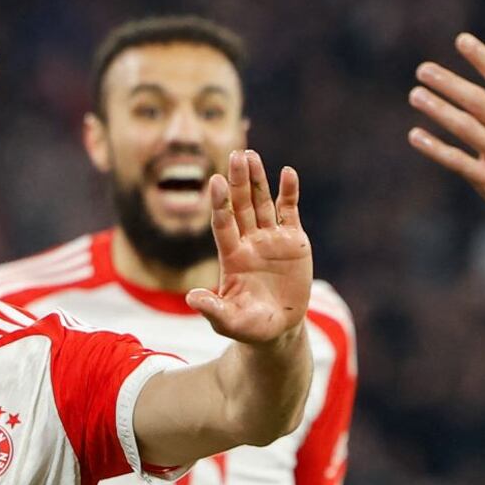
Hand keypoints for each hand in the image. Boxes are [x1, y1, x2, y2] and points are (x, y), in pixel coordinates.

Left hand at [187, 150, 312, 347]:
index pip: (223, 223)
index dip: (220, 203)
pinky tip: (288, 173)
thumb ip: (213, 309)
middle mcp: (248, 241)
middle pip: (241, 205)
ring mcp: (270, 238)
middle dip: (238, 181)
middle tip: (236, 155)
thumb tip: (191, 298)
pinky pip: (289, 211)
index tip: (214, 181)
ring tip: (251, 155)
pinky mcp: (292, 240)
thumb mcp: (229, 321)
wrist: (277, 329)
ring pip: (263, 202)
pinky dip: (289, 192)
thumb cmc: (249, 326)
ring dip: (258, 179)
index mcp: (231, 256)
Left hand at [405, 35, 484, 244]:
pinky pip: (457, 161)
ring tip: (416, 94)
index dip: (483, 58)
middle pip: (477, 100)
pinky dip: (435, 148)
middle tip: (423, 69)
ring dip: (437, 109)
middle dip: (449, 82)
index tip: (462, 40)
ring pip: (464, 127)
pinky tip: (416, 135)